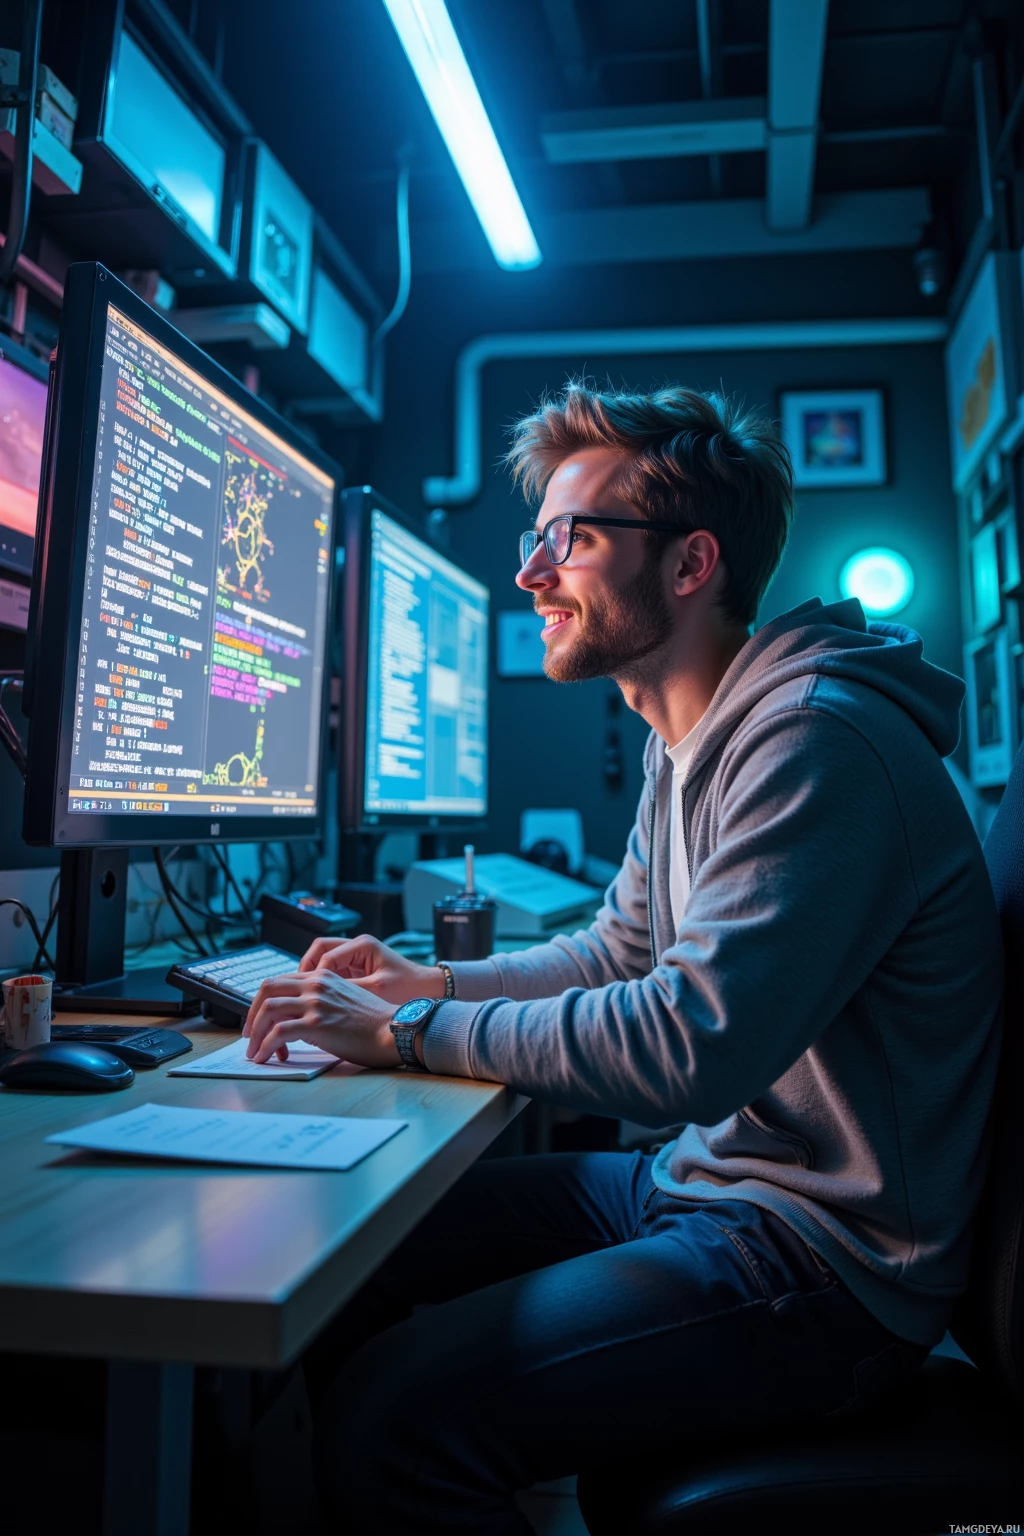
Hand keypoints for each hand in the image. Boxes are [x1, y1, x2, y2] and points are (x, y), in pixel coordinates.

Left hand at [242, 968, 400, 1067]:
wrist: (394, 1030)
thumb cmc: (375, 1022)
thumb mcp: (345, 1000)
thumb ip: (321, 1001)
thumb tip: (299, 1020)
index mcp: (322, 977)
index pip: (279, 981)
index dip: (263, 1002)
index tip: (259, 1021)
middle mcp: (316, 985)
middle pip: (267, 990)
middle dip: (252, 1013)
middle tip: (250, 1035)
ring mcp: (315, 1003)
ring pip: (268, 1010)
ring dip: (255, 1033)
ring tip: (255, 1051)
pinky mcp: (316, 1023)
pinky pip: (278, 1032)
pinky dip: (266, 1046)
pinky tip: (267, 1057)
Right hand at [298, 933, 444, 1005]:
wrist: (429, 991)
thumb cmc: (408, 989)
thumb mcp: (376, 991)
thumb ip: (348, 990)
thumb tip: (319, 998)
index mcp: (363, 946)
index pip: (325, 954)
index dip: (313, 975)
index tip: (306, 994)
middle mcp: (357, 947)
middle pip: (319, 951)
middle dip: (306, 970)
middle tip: (298, 991)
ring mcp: (356, 957)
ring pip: (323, 960)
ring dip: (313, 977)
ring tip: (306, 997)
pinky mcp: (357, 969)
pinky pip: (332, 972)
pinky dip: (323, 984)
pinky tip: (319, 1001)